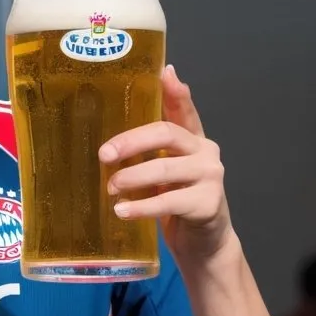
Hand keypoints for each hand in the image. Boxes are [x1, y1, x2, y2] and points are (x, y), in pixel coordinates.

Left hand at [99, 64, 234, 264]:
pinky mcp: (208, 204)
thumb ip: (147, 154)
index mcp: (193, 139)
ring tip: (110, 187)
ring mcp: (210, 177)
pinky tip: (122, 210)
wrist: (204, 243)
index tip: (163, 73)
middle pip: (166, 134)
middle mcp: (205, 151)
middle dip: (131, 141)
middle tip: (104, 154)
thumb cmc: (176, 203)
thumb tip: (106, 144)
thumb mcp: (163, 173)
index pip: (184, 109)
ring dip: (132, 177)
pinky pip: (169, 202)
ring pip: (165, 169)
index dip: (175, 91)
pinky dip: (142, 207)